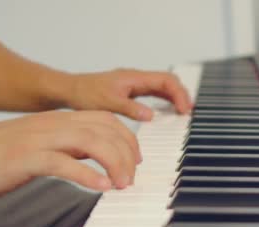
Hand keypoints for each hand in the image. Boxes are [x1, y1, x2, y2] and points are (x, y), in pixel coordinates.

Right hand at [0, 110, 139, 197]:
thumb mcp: (42, 143)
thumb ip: (69, 146)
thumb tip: (98, 159)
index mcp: (58, 120)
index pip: (105, 119)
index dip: (127, 138)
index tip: (136, 160)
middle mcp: (53, 125)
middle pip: (105, 130)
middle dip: (127, 154)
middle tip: (131, 179)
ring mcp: (39, 139)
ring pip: (90, 141)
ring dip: (114, 163)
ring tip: (123, 184)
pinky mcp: (25, 158)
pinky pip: (63, 163)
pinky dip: (87, 175)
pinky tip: (101, 187)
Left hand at [65, 69, 192, 120]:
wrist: (70, 90)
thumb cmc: (85, 94)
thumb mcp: (108, 103)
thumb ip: (130, 109)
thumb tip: (152, 115)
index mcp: (134, 78)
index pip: (165, 80)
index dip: (179, 94)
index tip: (184, 110)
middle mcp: (137, 79)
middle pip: (168, 82)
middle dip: (181, 95)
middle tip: (188, 113)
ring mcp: (135, 84)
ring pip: (163, 87)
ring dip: (175, 98)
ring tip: (183, 112)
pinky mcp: (132, 91)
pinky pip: (154, 93)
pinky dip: (165, 101)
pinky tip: (168, 112)